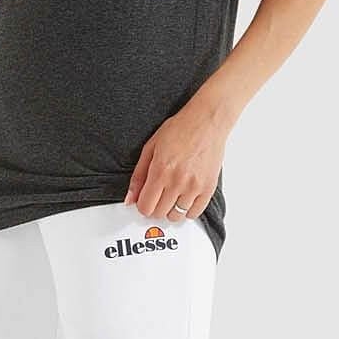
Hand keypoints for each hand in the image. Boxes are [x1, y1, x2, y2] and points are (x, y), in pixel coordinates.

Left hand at [123, 102, 229, 221]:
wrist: (207, 122)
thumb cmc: (180, 130)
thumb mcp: (150, 148)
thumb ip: (138, 176)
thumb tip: (130, 198)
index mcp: (160, 170)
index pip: (145, 207)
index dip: (142, 205)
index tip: (145, 199)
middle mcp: (177, 181)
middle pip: (159, 213)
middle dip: (155, 207)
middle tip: (158, 196)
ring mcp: (194, 186)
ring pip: (176, 216)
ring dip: (171, 210)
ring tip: (172, 196)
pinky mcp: (208, 188)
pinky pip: (194, 213)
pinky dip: (187, 210)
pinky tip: (184, 198)